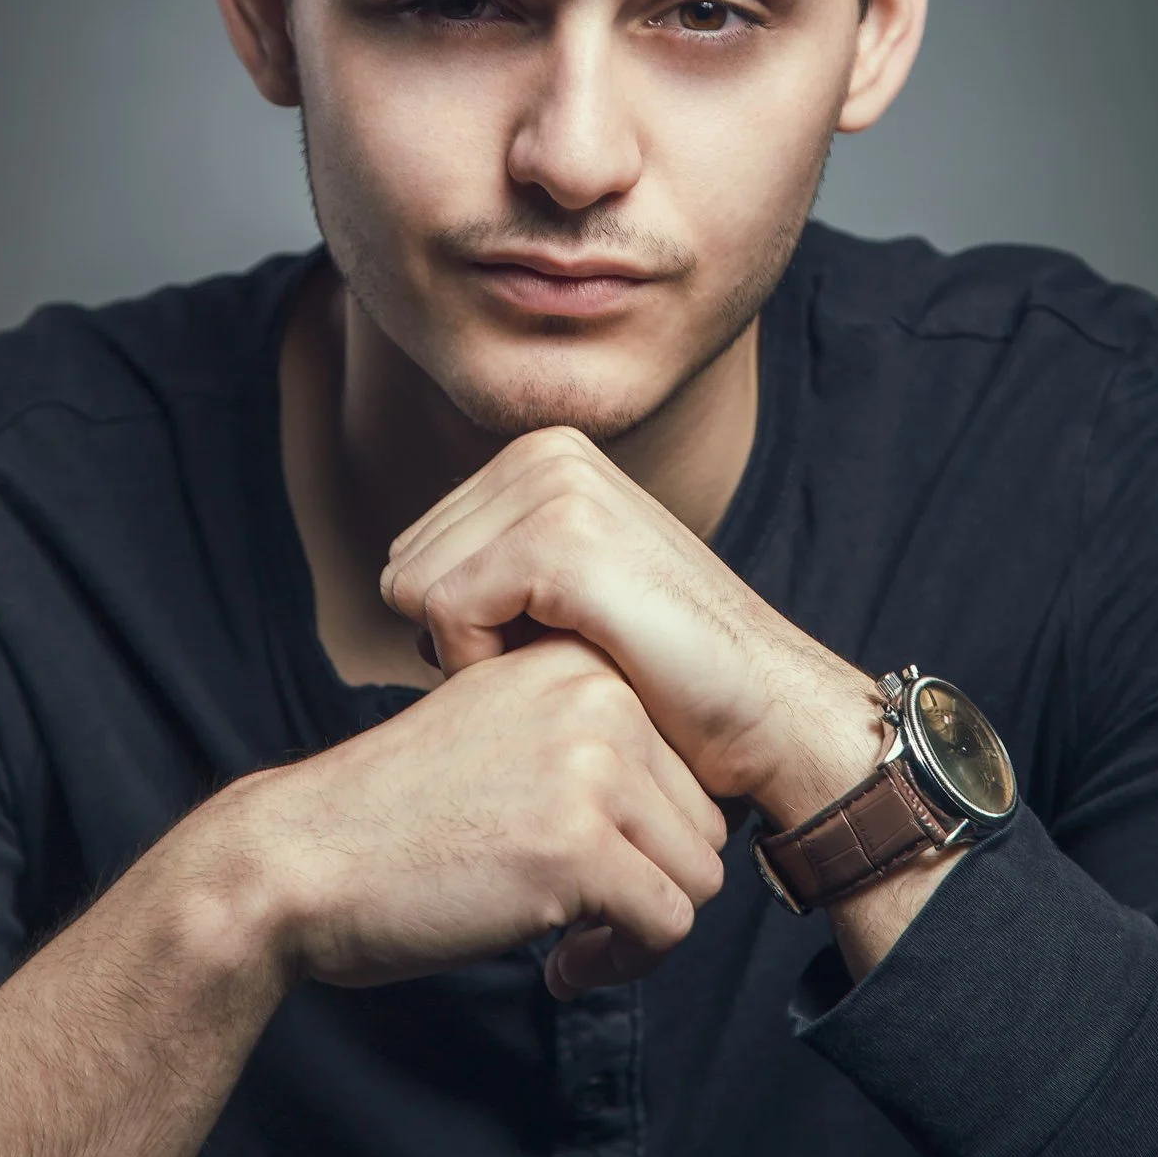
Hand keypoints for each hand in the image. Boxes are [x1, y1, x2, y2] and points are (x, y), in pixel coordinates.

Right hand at [221, 633, 725, 998]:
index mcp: (578, 659)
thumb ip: (585, 737)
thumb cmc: (395, 810)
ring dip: (640, 927)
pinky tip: (558, 964)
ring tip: (569, 936)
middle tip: (581, 914)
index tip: (590, 865)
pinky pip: (666, 926)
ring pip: (699, 875)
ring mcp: (590, 766)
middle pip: (706, 820)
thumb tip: (688, 802)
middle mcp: (595, 694)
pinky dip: (622, 964)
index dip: (648, 834)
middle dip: (651, 883)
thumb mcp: (501, 728)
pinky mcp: (577, 846)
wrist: (300, 856)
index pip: (687, 762)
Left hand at [381, 427, 883, 827]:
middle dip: (458, 634)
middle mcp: (547, 451)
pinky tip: (550, 671)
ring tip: (557, 661)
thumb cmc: (662, 670)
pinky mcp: (561, 538)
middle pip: (406, 564)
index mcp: (544, 453)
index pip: (416, 549)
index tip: (538, 646)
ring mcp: (557, 486)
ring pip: (414, 587)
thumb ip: (490, 561)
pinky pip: (443, 611)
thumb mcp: (562, 589)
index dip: (457, 624)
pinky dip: (478, 663)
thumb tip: (394, 582)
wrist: (763, 705)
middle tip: (548, 660)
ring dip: (470, 651)